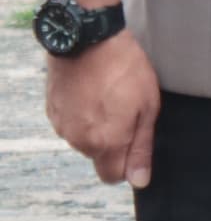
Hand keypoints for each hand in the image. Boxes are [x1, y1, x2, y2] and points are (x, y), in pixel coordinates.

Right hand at [46, 34, 159, 187]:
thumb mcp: (147, 108)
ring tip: (109, 97)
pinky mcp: (52, 111)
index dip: (127, 165)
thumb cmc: (125, 71)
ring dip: (97, 127)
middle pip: (99, 156)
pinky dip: (82, 114)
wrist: (88, 40)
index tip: (135, 141)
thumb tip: (139, 181)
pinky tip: (92, 92)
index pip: (112, 177)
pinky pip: (71, 124)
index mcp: (105, 143)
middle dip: (114, 142)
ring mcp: (62, 126)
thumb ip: (141, 148)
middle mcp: (79, 141)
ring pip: (84, 139)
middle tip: (127, 110)